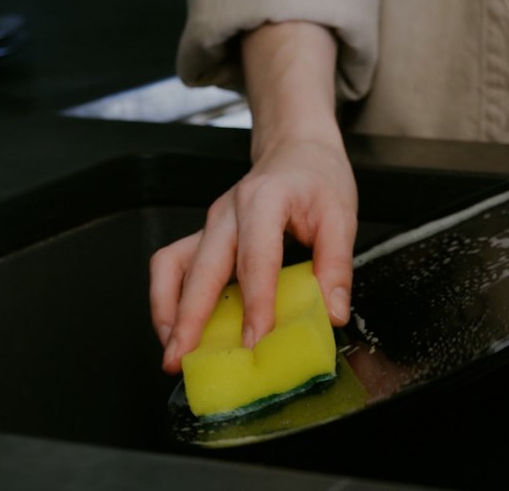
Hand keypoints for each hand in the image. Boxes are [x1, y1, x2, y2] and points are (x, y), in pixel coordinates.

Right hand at [149, 20, 353, 373]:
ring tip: (172, 351)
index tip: (254, 341)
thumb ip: (337, 266)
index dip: (255, 303)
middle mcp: (229, 212)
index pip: (257, 258)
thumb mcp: (341, 216)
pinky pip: (172, 264)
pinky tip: (176, 328)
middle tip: (184, 359)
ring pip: (172, 264)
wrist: (297, 149)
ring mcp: (211, 224)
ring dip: (167, 310)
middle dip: (189, 318)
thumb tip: (332, 314)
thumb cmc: (318, 178)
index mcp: (265, 200)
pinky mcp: (204, 235)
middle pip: (201, 267)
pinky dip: (168, 298)